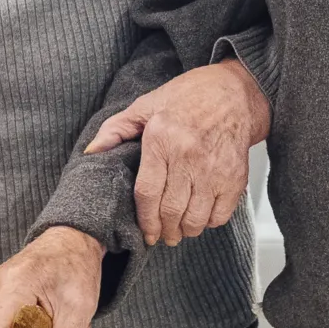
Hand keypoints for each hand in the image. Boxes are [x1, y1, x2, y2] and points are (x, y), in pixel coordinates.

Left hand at [86, 59, 270, 245]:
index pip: (147, 193)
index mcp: (161, 139)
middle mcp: (188, 156)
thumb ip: (115, 129)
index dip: (144, 220)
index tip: (145, 231)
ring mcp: (214, 169)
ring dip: (185, 231)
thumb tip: (92, 152)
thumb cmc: (188, 97)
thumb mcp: (146, 105)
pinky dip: (209, 223)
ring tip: (179, 229)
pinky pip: (219, 215)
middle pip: (170, 211)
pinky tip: (201, 216)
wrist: (233, 92)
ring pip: (195, 219)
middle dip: (163, 231)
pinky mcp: (235, 177)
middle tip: (161, 235)